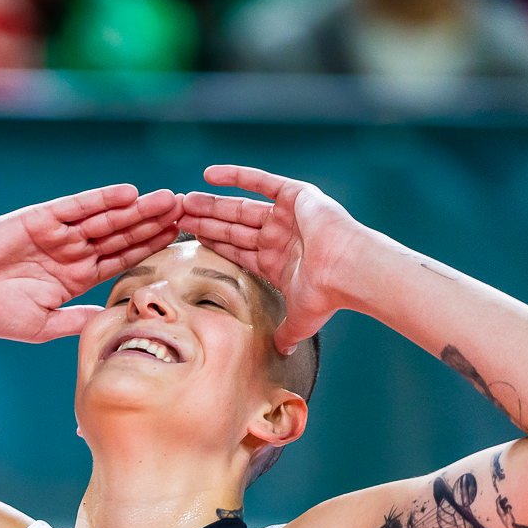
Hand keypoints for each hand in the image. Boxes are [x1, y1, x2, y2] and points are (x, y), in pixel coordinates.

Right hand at [0, 184, 181, 341]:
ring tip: (169, 200)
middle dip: (153, 224)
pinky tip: (128, 193)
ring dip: (137, 209)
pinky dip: (101, 199)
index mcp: (75, 278)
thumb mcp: (43, 325)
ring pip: (106, 218)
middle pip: (121, 235)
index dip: (150, 250)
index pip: (122, 261)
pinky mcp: (39, 218)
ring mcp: (57, 233)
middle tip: (188, 213)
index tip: (181, 243)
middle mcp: (71, 252)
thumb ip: (78, 321)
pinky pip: (76, 206)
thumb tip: (116, 324)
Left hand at [180, 165, 376, 351]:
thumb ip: (286, 334)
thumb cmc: (326, 296)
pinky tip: (208, 174)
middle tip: (179, 216)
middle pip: (234, 228)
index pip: (237, 251)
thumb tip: (283, 353)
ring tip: (185, 200)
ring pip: (241, 207)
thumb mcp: (300, 321)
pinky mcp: (296, 195)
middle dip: (207, 222)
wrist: (347, 270)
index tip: (190, 238)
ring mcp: (287, 215)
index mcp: (277, 263)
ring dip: (213, 203)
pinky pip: (261, 181)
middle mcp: (280, 237)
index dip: (214, 244)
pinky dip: (236, 176)